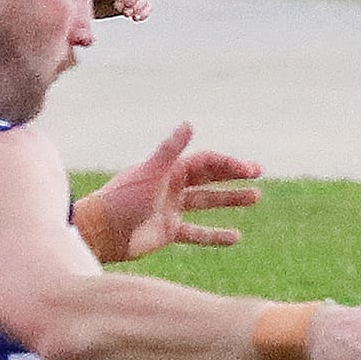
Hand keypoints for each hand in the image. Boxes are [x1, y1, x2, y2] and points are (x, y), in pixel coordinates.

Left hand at [87, 121, 261, 262]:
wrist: (102, 232)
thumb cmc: (123, 199)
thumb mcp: (150, 172)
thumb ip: (170, 150)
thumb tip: (190, 123)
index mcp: (169, 170)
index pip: (206, 163)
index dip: (228, 164)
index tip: (249, 170)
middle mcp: (172, 187)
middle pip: (209, 178)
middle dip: (234, 175)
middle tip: (258, 173)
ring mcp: (172, 209)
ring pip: (207, 202)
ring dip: (230, 200)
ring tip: (256, 197)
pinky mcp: (169, 232)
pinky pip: (197, 233)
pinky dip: (215, 235)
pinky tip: (236, 236)